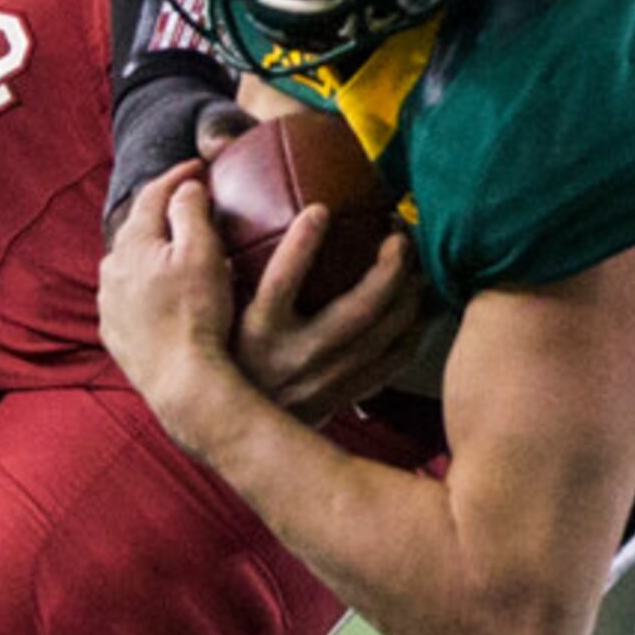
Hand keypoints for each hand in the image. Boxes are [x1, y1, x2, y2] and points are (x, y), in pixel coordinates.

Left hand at [99, 161, 246, 448]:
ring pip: (131, 264)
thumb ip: (190, 212)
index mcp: (132, 244)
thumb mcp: (202, 253)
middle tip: (190, 202)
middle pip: (138, 228)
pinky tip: (164, 294)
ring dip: (153, 251)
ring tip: (180, 250)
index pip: (153, 195)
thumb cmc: (196, 316)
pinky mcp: (116, 335)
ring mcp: (110, 305)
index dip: (178, 175)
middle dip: (163, 212)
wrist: (182, 383)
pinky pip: (130, 298)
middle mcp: (111, 271)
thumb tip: (184, 187)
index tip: (199, 165)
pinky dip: (147, 287)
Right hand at [231, 212, 423, 419]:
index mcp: (259, 331)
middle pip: (359, 309)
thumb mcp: (215, 315)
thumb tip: (214, 202)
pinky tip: (420, 309)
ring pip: (386, 332)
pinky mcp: (347, 393)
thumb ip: (220, 267)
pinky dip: (414, 330)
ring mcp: (328, 378)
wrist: (235, 432)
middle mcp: (298, 356)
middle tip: (398, 234)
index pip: (279, 283)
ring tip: (417, 264)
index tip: (319, 210)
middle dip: (390, 267)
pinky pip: (394, 360)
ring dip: (411, 293)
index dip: (300, 245)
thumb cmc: (227, 358)